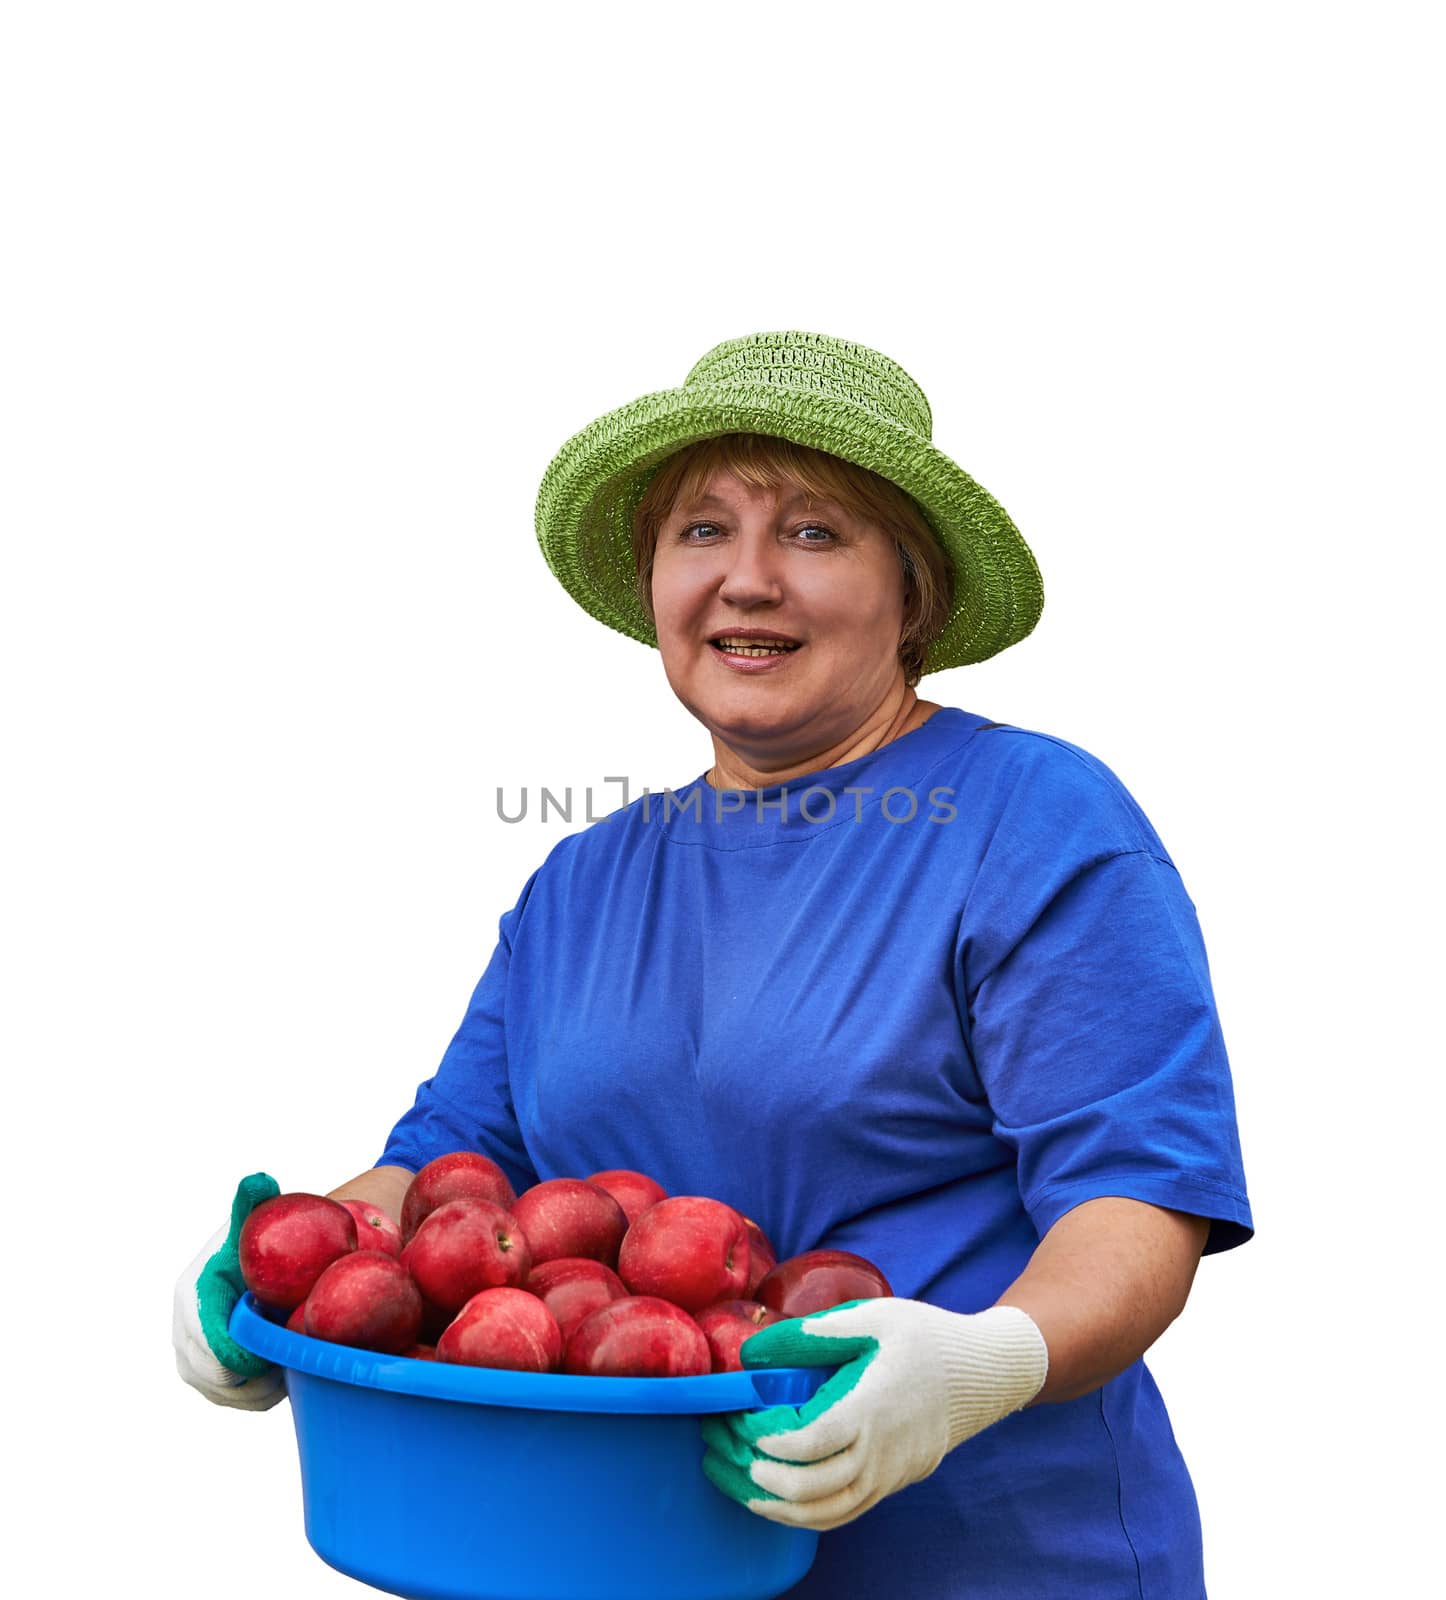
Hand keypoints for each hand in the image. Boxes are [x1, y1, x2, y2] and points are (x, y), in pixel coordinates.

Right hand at [172, 1172, 286, 1410]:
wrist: (256, 1262)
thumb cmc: (258, 1241)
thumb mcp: (255, 1223)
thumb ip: (252, 1205)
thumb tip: (257, 1180)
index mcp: (193, 1293)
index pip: (208, 1341)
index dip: (240, 1357)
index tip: (274, 1357)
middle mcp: (183, 1326)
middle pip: (212, 1374)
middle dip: (251, 1378)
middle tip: (289, 1367)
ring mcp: (190, 1353)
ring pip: (220, 1391)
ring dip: (255, 1390)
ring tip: (288, 1370)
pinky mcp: (204, 1372)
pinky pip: (227, 1397)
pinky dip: (253, 1395)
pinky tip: (280, 1378)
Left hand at [700, 1297, 1047, 1530]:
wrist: (983, 1374)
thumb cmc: (926, 1337)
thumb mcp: (874, 1316)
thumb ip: (815, 1333)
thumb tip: (755, 1351)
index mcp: (872, 1408)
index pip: (809, 1442)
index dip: (766, 1440)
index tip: (738, 1420)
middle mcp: (880, 1452)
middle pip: (811, 1488)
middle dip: (759, 1477)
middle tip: (726, 1453)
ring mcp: (889, 1475)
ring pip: (825, 1513)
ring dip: (776, 1507)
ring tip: (739, 1485)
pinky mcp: (893, 1483)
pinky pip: (844, 1513)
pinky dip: (806, 1515)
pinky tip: (779, 1499)